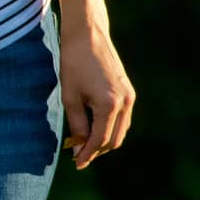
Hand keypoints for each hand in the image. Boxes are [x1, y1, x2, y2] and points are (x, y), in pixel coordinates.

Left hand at [60, 23, 134, 169]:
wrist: (88, 35)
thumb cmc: (74, 64)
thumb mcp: (70, 97)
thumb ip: (76, 124)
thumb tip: (78, 148)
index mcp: (109, 104)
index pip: (99, 140)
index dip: (87, 154)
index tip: (76, 164)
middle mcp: (124, 102)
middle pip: (114, 140)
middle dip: (96, 151)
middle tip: (78, 156)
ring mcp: (130, 96)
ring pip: (120, 131)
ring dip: (104, 141)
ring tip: (83, 144)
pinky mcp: (129, 91)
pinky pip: (122, 119)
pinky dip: (110, 128)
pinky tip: (93, 128)